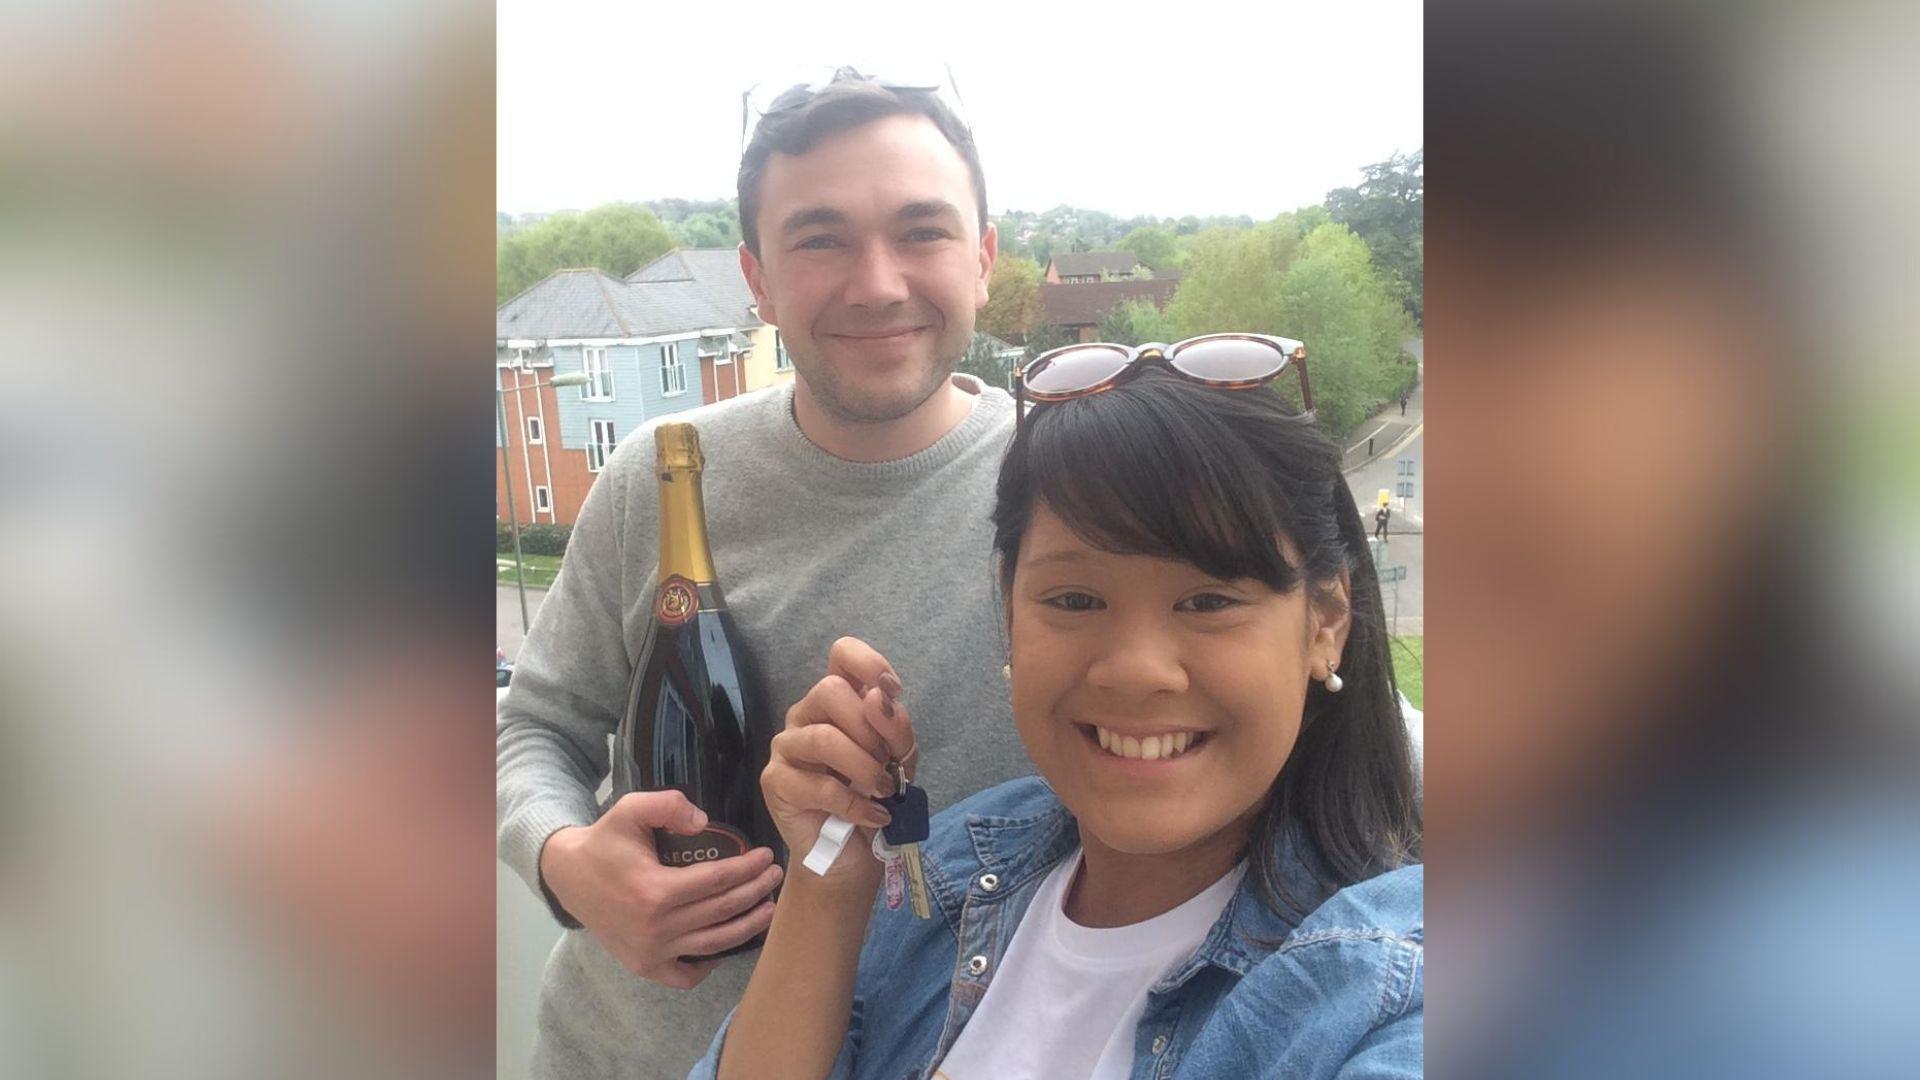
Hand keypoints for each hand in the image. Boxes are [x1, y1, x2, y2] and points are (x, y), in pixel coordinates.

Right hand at [538, 789, 782, 987]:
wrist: (568, 876)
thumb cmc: (605, 841)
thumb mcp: (631, 809)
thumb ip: (668, 805)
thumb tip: (705, 821)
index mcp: (656, 891)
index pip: (718, 880)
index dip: (748, 868)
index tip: (767, 856)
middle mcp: (657, 928)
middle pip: (722, 911)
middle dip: (756, 892)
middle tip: (775, 876)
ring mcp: (650, 952)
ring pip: (714, 944)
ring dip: (748, 927)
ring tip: (768, 908)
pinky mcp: (644, 966)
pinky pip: (686, 976)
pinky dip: (710, 965)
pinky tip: (726, 945)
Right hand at [762, 637, 917, 877]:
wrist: (854, 854)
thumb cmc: (874, 798)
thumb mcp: (900, 759)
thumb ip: (895, 727)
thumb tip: (878, 697)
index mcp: (838, 700)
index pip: (842, 654)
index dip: (869, 665)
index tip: (891, 693)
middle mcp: (807, 713)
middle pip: (829, 690)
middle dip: (869, 729)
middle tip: (886, 763)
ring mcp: (787, 745)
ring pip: (824, 737)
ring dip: (864, 767)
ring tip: (882, 792)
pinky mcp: (775, 781)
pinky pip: (817, 783)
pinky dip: (855, 803)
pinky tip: (873, 816)